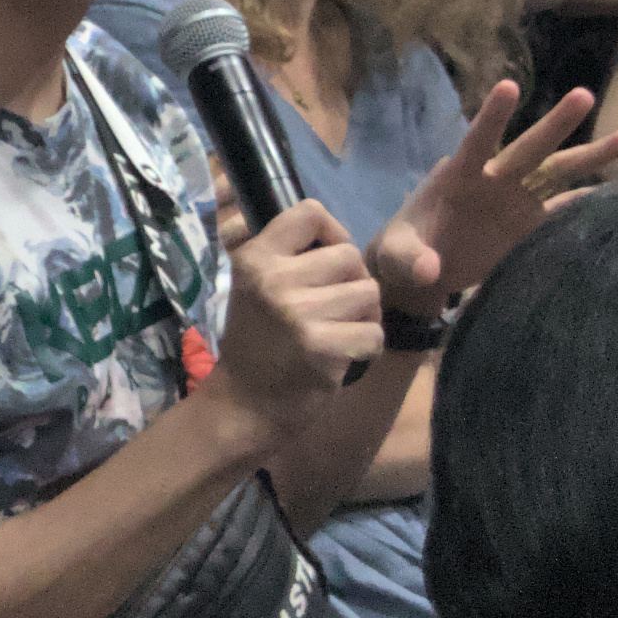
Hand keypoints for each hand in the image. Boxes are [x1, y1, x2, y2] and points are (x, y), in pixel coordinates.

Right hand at [207, 203, 387, 421]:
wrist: (244, 404)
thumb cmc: (255, 340)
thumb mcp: (250, 286)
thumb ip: (279, 251)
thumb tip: (320, 218)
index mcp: (255, 259)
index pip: (310, 213)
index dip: (331, 232)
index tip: (327, 258)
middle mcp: (274, 281)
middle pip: (350, 256)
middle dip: (352, 281)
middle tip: (334, 306)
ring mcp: (299, 315)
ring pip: (369, 292)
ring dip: (363, 315)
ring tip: (339, 330)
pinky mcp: (322, 349)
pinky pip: (374, 332)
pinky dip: (367, 346)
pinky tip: (345, 354)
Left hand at [370, 77, 617, 316]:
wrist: (417, 272)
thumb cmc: (401, 253)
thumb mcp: (395, 256)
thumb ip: (410, 259)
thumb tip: (428, 271)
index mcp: (458, 177)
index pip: (478, 141)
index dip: (492, 117)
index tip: (509, 86)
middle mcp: (493, 181)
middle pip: (529, 150)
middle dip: (555, 125)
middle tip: (584, 95)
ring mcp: (515, 202)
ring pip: (556, 174)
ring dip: (589, 157)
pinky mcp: (528, 226)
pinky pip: (563, 211)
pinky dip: (588, 204)